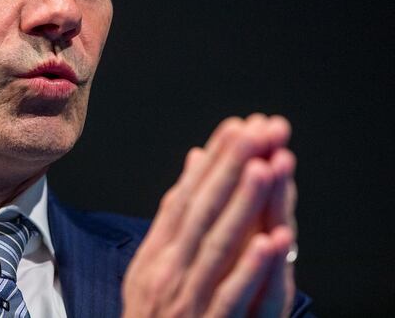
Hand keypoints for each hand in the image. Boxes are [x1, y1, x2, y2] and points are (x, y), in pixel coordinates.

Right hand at [121, 114, 297, 317]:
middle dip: (230, 168)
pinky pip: (230, 295)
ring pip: (216, 245)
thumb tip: (196, 164)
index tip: (236, 128)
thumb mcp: (154, 266)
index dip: (213, 162)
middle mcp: (166, 271)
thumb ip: (175, 217)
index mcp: (157, 254)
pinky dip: (250, 268)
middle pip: (201, 212)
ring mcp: (184, 299)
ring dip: (241, 205)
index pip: (186, 198)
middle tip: (256, 130)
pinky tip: (272, 242)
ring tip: (264, 167)